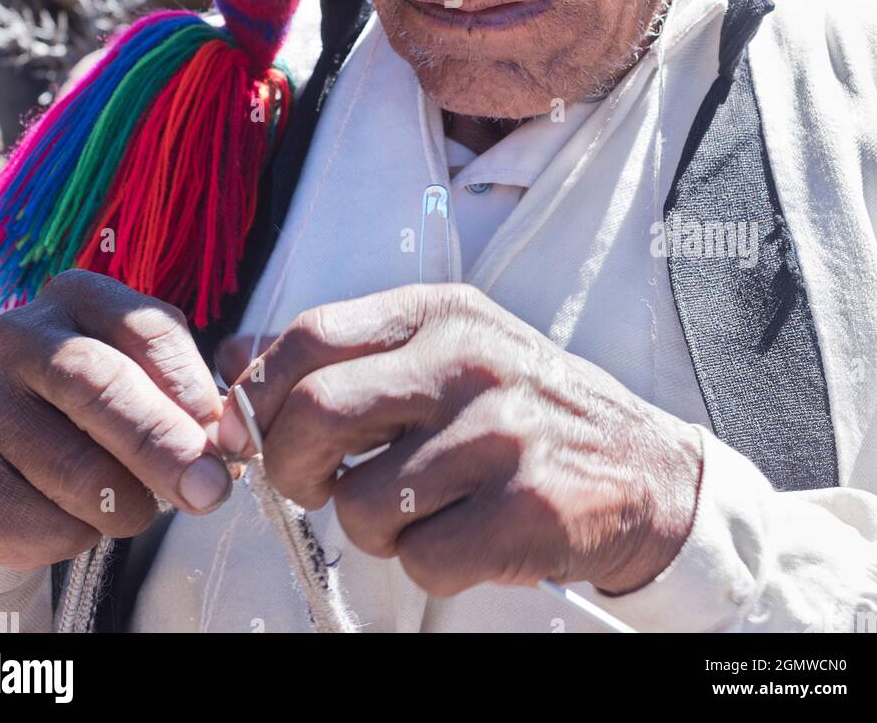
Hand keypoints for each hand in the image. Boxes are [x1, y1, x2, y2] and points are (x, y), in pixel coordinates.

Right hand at [0, 270, 231, 570]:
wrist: (4, 470)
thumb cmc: (93, 415)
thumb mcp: (143, 381)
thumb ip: (185, 398)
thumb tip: (225, 439)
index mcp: (78, 297)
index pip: (148, 329)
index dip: (192, 388)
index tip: (225, 436)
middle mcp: (20, 336)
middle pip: (102, 385)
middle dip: (163, 443)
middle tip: (207, 488)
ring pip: (73, 464)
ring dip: (124, 502)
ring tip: (138, 509)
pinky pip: (37, 517)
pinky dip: (77, 534)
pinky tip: (81, 522)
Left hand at [217, 284, 701, 597]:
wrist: (642, 468)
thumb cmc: (522, 409)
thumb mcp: (441, 352)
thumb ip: (344, 353)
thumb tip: (234, 357)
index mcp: (440, 313)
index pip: (307, 336)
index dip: (257, 393)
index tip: (251, 432)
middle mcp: (469, 361)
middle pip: (317, 413)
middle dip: (291, 468)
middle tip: (313, 486)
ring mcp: (501, 433)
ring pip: (363, 504)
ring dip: (373, 526)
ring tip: (421, 509)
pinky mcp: (525, 508)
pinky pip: (421, 558)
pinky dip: (427, 563)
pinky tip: (466, 535)